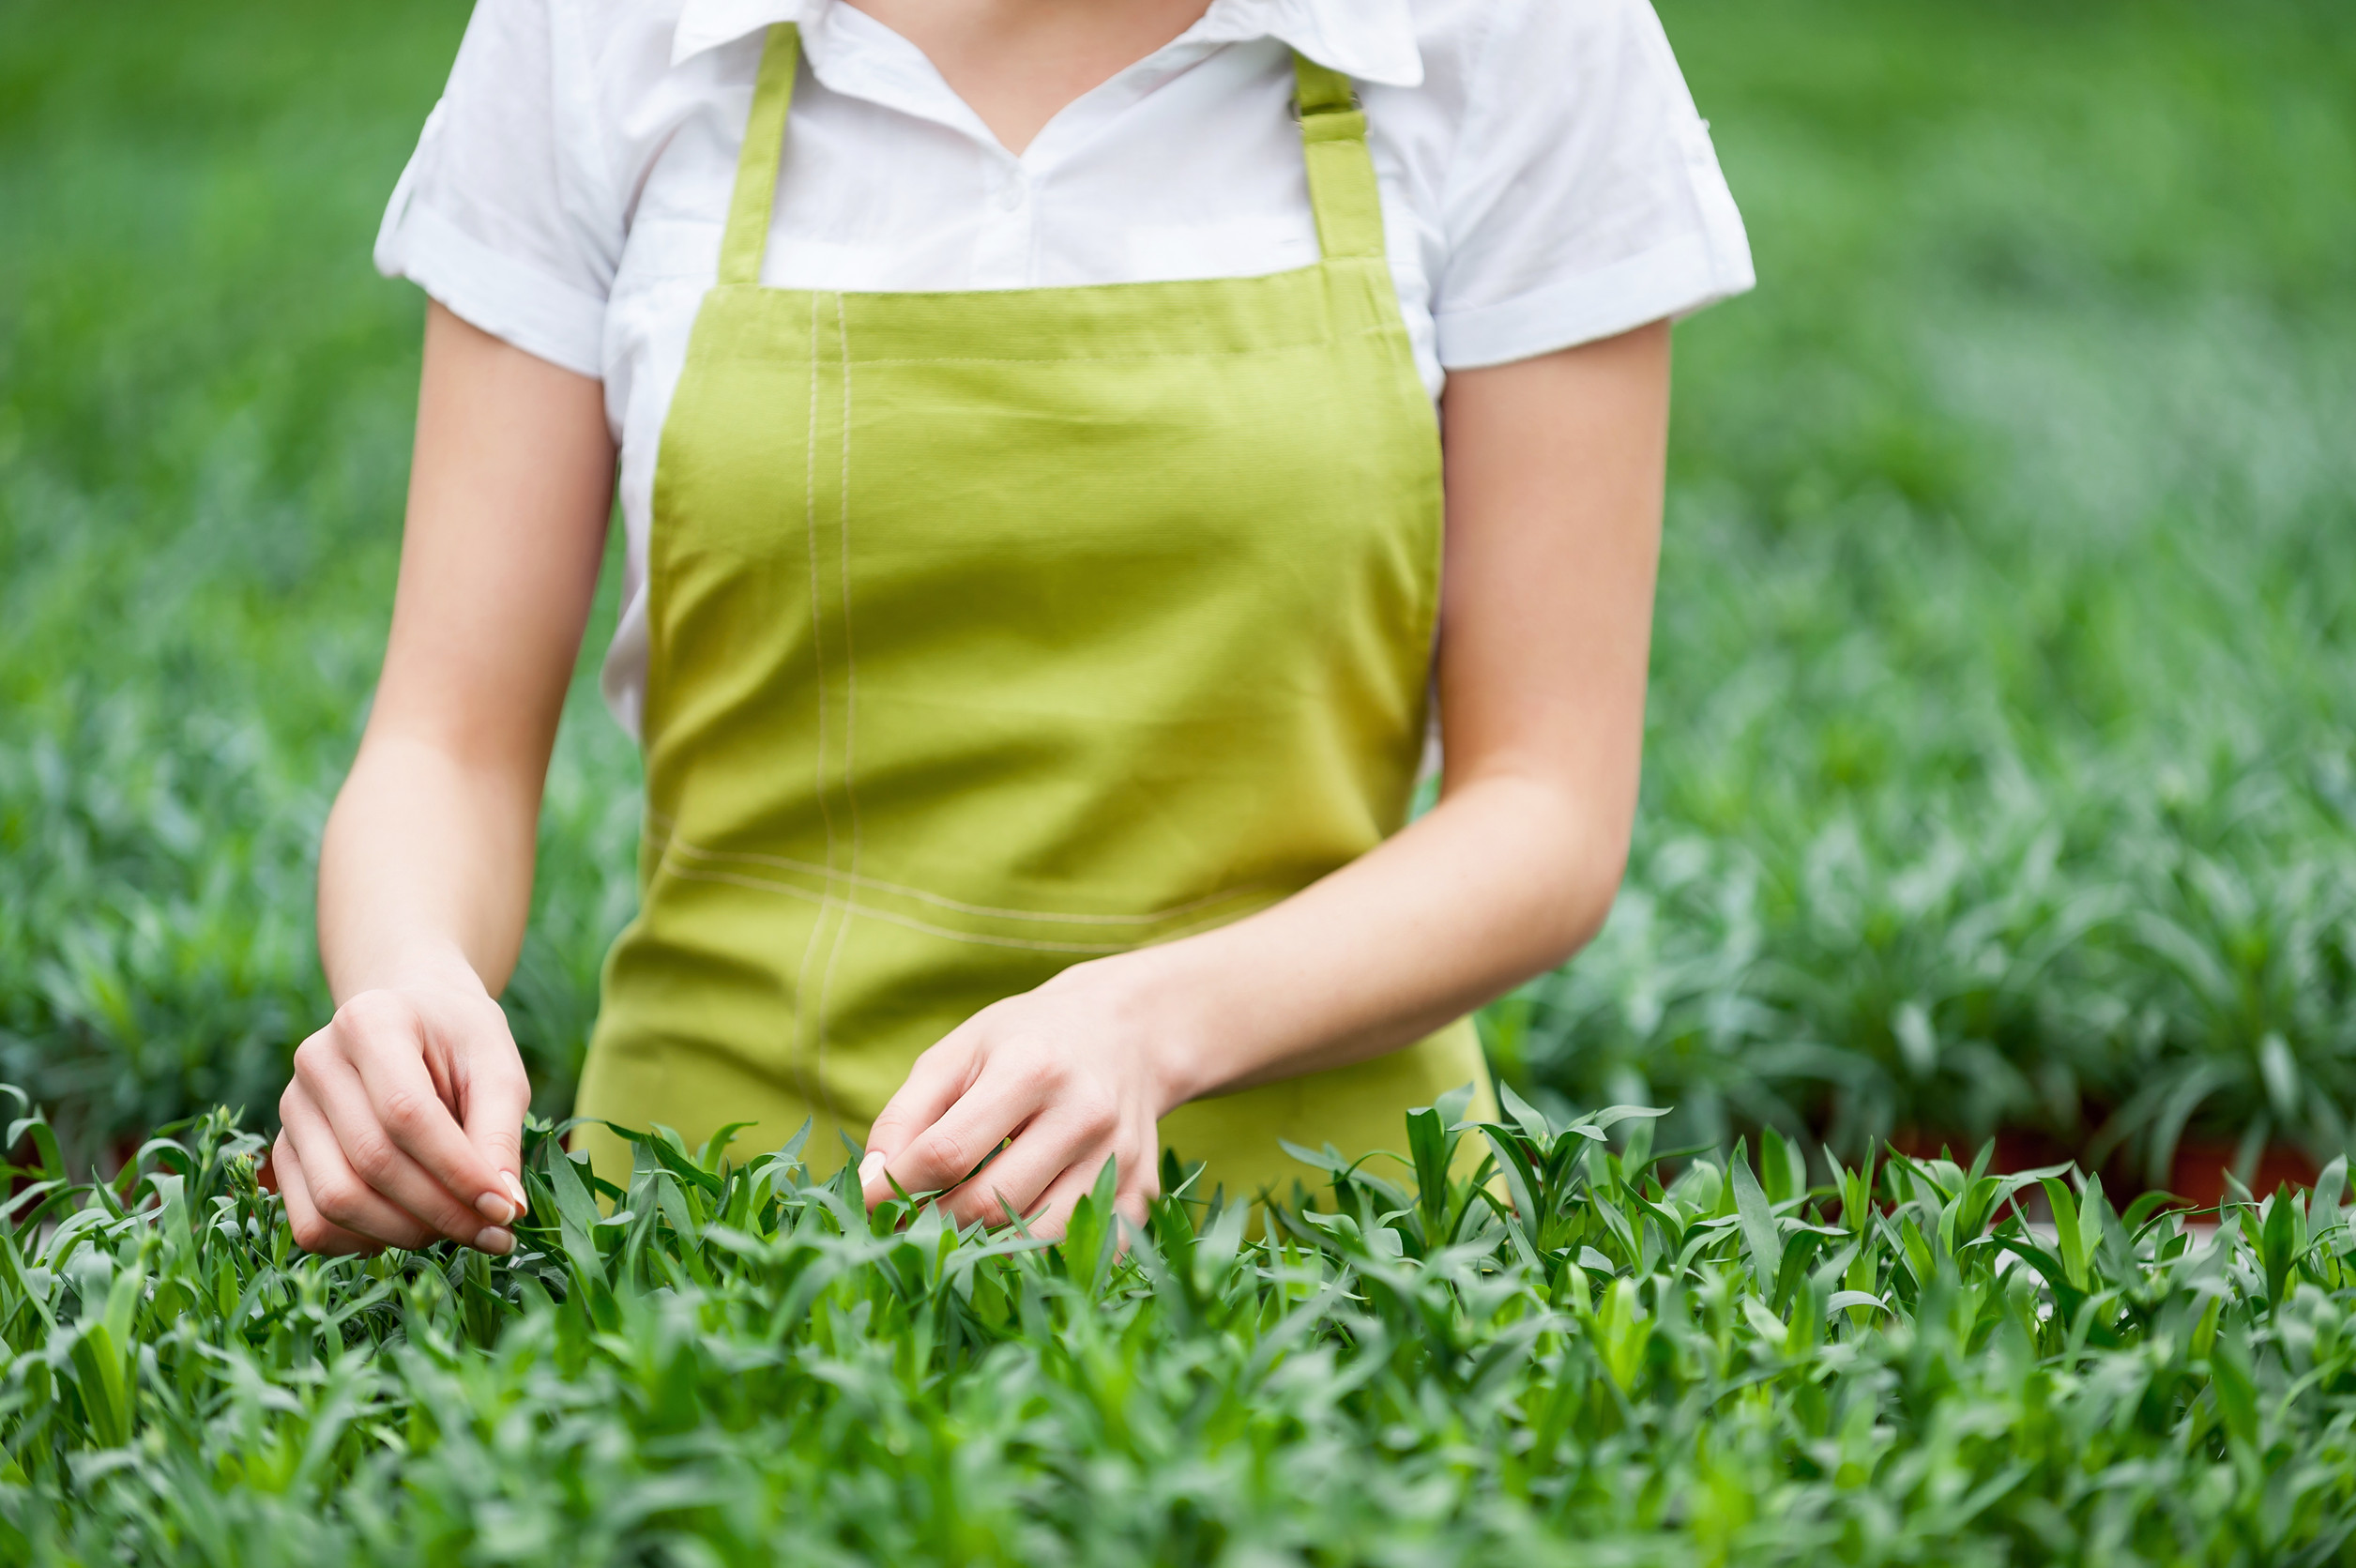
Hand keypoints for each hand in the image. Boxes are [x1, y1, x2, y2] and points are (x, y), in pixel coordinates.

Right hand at [260, 978, 532, 1255]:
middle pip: (372, 1161)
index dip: (459, 1172)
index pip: (407, 1114)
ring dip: (405, 1232)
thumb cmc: (462, 1043)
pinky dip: (363, 1243)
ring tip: (458, 1228)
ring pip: (336, 1199)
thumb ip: (501, 1134)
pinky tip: (412, 1229)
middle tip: (493, 1232)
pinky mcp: (283, 1151)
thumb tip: (505, 1209)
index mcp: (370, 1022)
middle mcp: (317, 1062)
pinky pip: (311, 1222)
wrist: (414, 1018)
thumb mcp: (498, 1069)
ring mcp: (292, 1109)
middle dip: (440, 1210)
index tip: (504, 1210)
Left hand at [856, 958, 1188, 1236]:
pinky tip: (1015, 1234)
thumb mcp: (958, 1053)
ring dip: (985, 1248)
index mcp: (1031, 1067)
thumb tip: (868, 1187)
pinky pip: (1083, 1251)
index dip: (897, 1188)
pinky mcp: (1141, 1189)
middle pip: (991, 1203)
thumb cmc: (1026, 1039)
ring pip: (1037, 1239)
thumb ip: (905, 1115)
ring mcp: (1120, 1156)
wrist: (1128, 1029)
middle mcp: (1083, 1113)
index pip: (948, 1152)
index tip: (867, 1205)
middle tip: (908, 1224)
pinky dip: (1041, 1258)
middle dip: (936, 1224)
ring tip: (959, 1230)